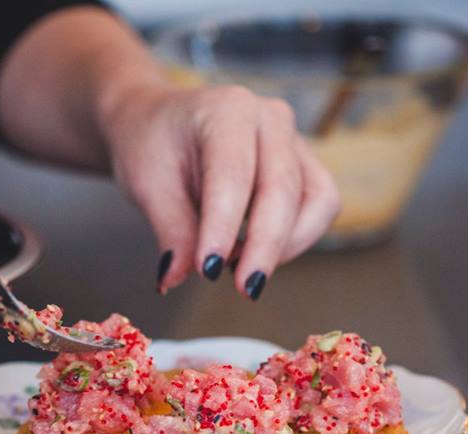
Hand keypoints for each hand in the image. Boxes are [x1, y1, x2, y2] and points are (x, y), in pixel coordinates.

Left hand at [100, 83, 339, 297]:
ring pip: (315, 200)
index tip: (208, 271)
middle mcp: (269, 118)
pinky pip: (319, 206)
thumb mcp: (148, 185)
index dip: (223, 227)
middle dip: (265, 246)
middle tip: (243, 288)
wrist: (159, 122)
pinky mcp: (304, 165)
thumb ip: (171, 231)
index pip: (232, 174)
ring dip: (285, 244)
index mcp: (226, 110)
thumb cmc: (152, 146)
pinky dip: (293, 239)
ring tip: (239, 268)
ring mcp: (293, 140)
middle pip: (282, 189)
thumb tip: (176, 279)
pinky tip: (252, 253)